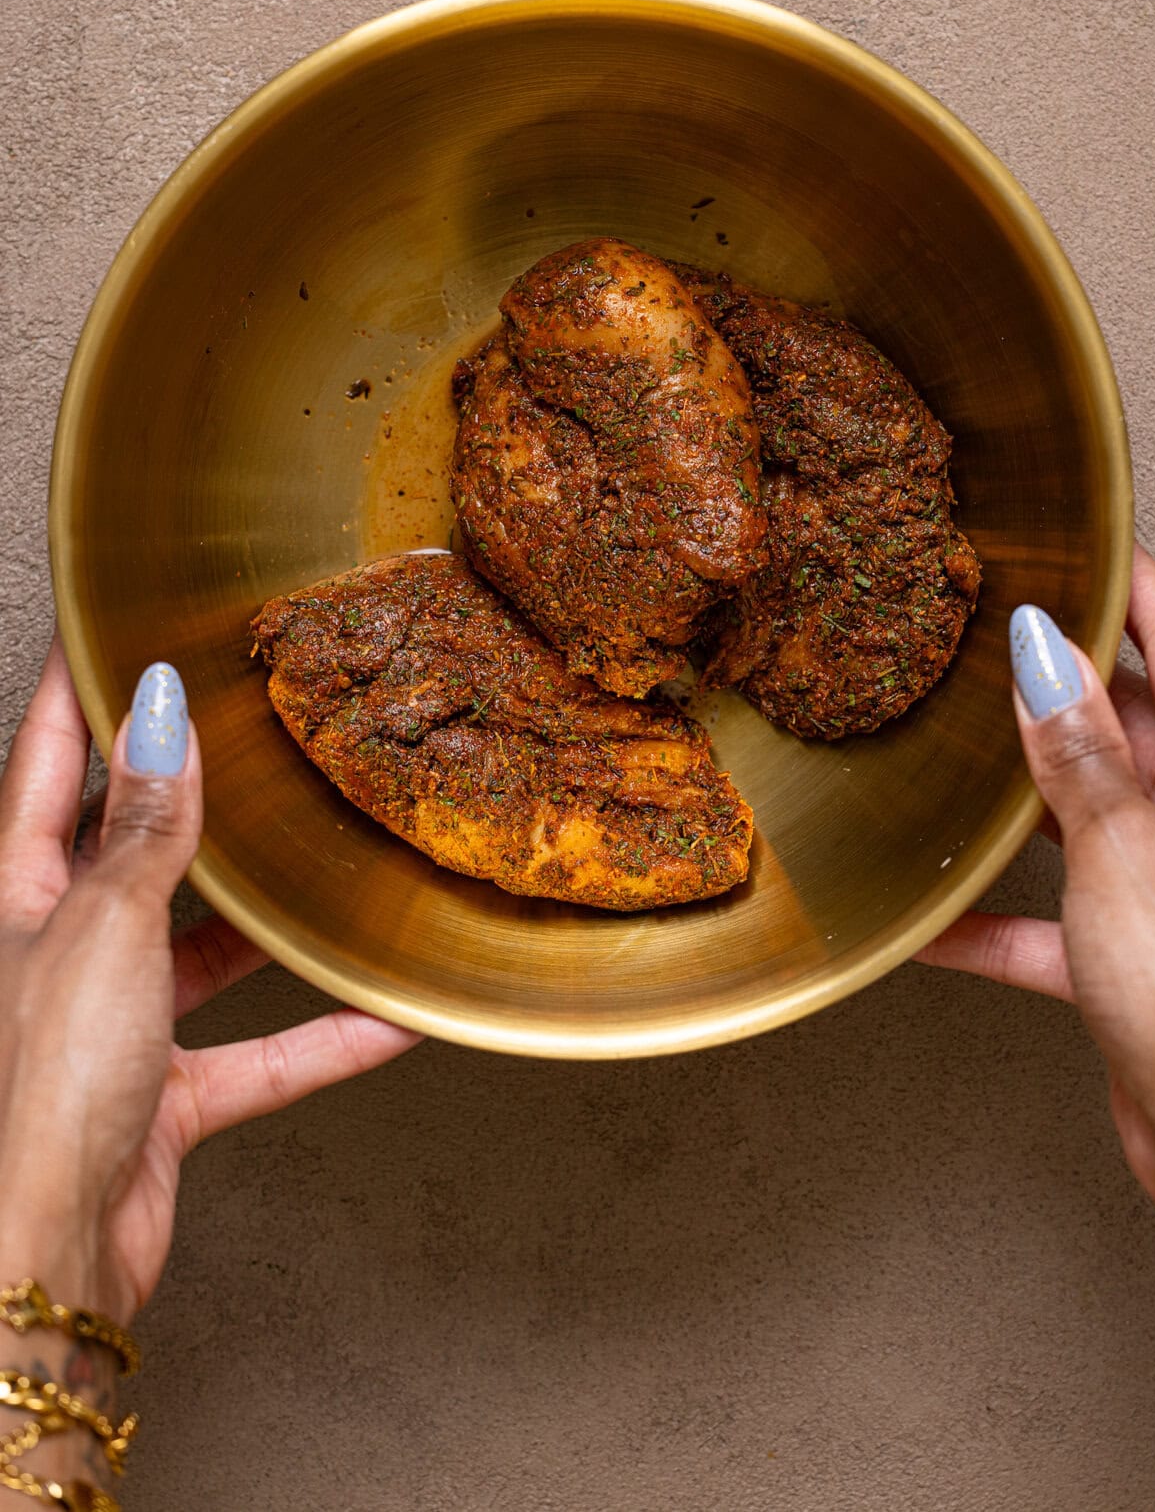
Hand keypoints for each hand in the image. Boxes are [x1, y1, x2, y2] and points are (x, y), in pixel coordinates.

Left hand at [0, 640, 421, 1325]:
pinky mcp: (157, 1097)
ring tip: (329, 865)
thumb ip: (149, 829)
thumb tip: (163, 716)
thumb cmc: (36, 1090)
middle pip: (126, 848)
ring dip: (264, 923)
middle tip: (246, 729)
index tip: (109, 629)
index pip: (47, 761)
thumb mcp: (105, 928)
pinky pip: (254, 1053)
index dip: (77, 691)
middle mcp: (55, 948)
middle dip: (187, 797)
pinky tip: (386, 1016)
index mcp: (13, 891)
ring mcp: (107, 1025)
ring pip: (197, 949)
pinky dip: (318, 1037)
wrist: (43, 1256)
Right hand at [918, 545, 1154, 1249]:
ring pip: (1088, 819)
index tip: (1077, 547)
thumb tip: (1040, 654)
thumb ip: (1076, 755)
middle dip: (1058, 689)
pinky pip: (1052, 924)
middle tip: (986, 644)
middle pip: (1131, 727)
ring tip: (951, 759)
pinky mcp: (1136, 963)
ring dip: (1019, 801)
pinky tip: (932, 922)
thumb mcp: (1124, 853)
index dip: (1130, 594)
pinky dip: (995, 923)